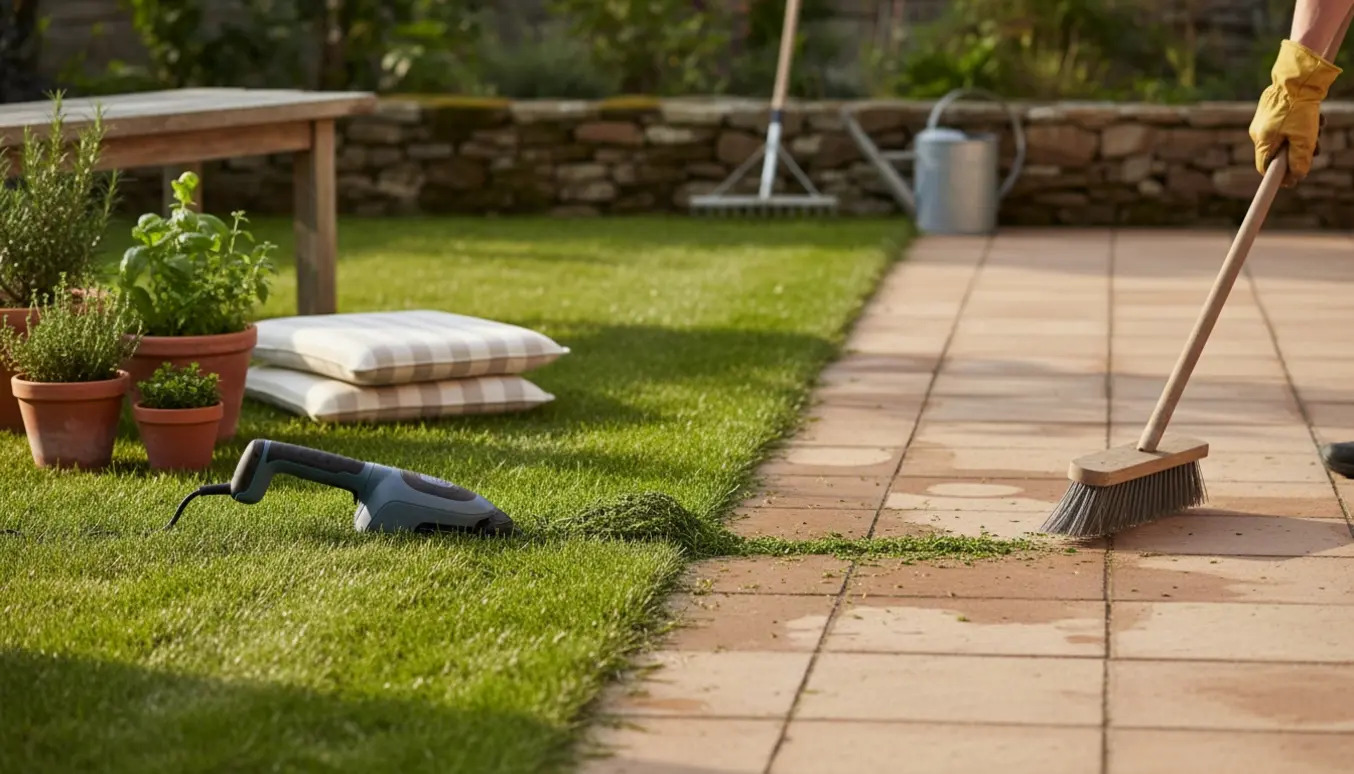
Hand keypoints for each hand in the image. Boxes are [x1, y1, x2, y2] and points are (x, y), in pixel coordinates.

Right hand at [1249, 39, 1341, 186]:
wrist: (1299, 77)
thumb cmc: (1299, 108)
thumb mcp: (1304, 139)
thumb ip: (1300, 160)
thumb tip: (1297, 177)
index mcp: (1261, 140)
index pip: (1264, 167)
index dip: (1278, 176)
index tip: (1291, 182)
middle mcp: (1258, 131)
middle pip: (1277, 152)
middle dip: (1297, 153)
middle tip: (1316, 150)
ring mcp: (1265, 119)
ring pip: (1285, 137)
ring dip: (1303, 138)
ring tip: (1319, 129)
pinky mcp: (1273, 109)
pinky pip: (1286, 124)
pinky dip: (1301, 124)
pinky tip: (1315, 117)